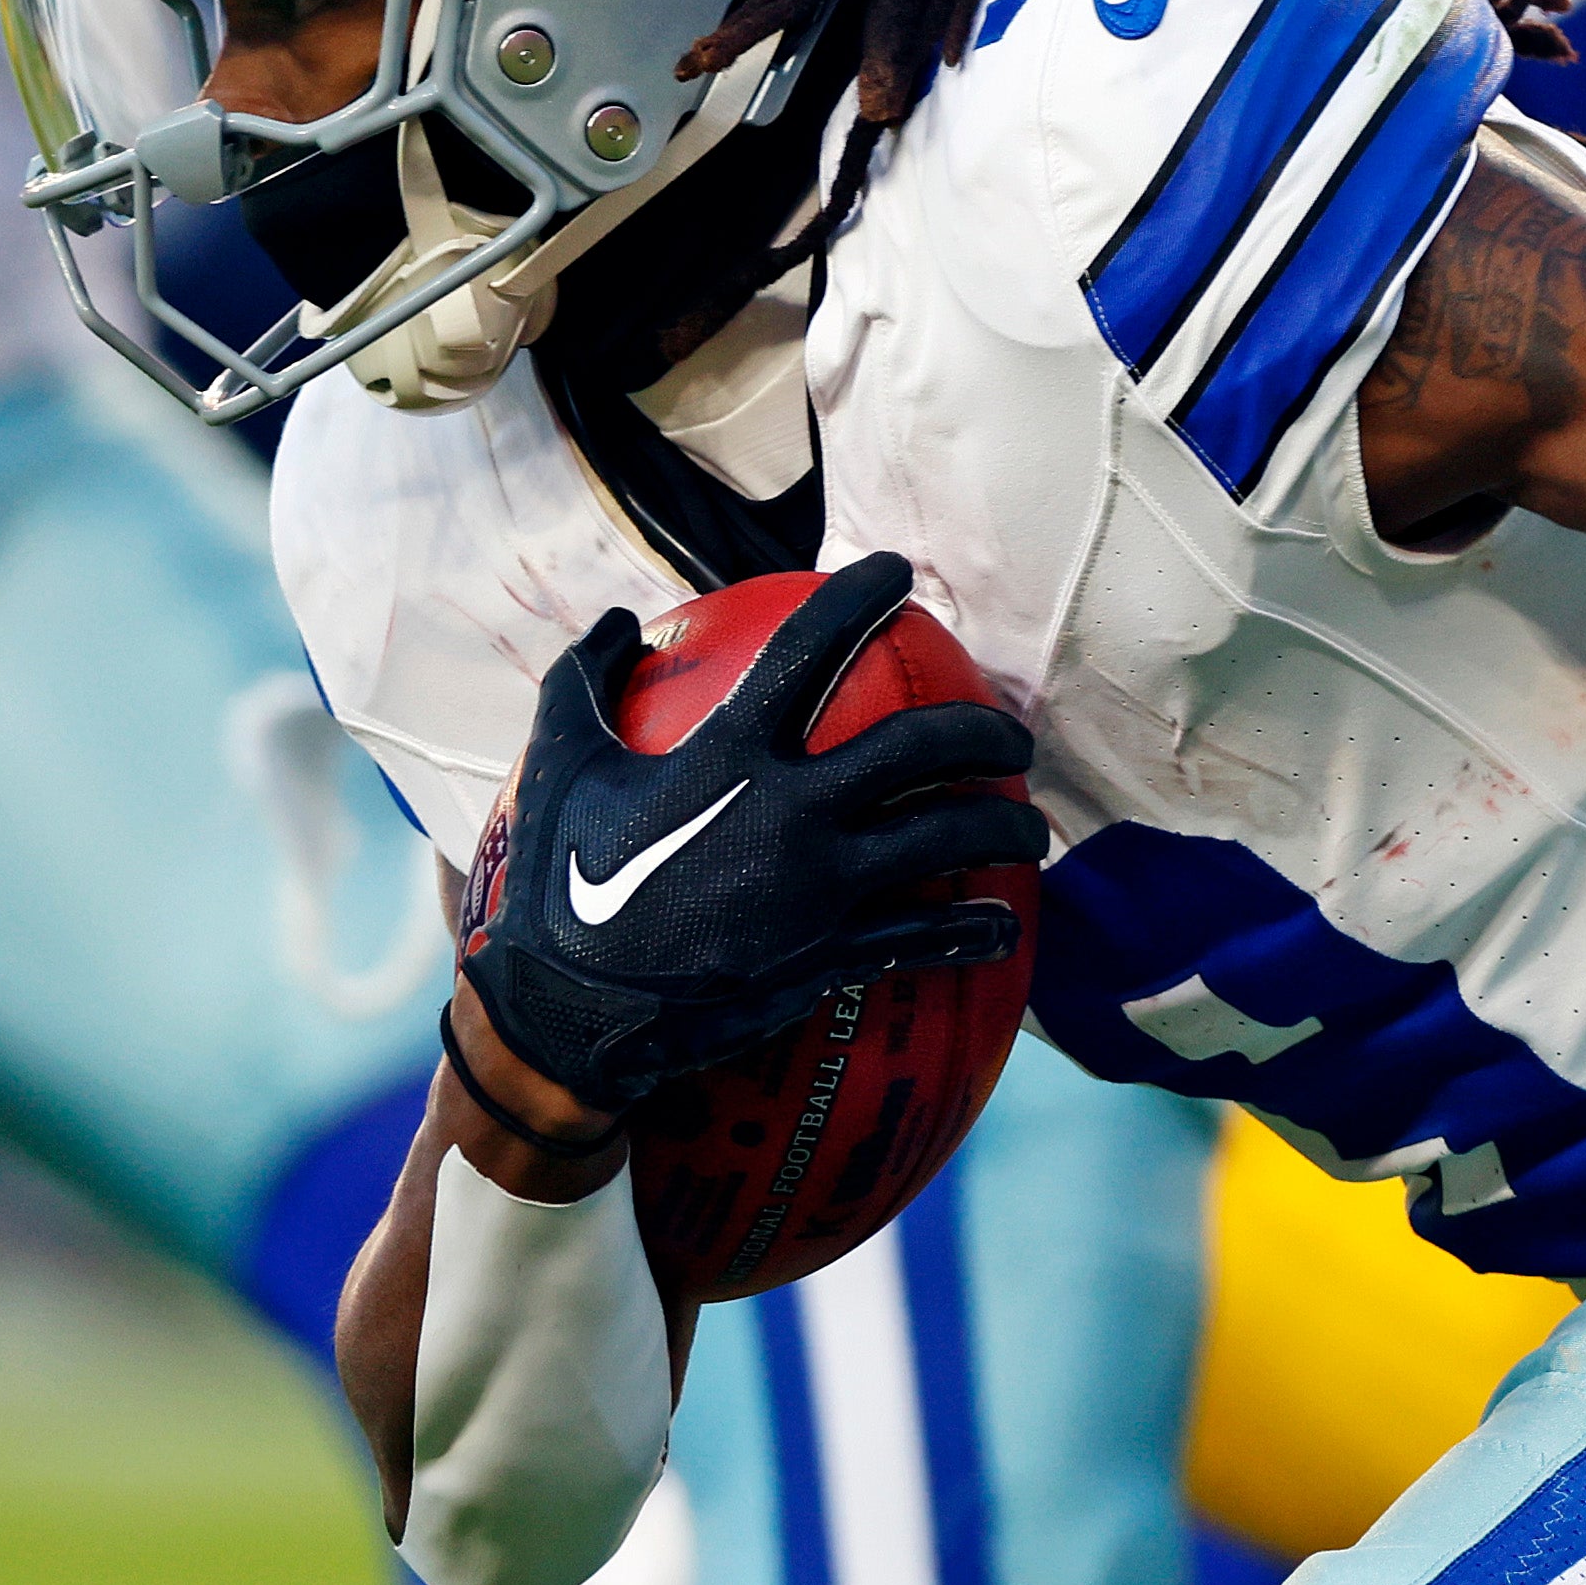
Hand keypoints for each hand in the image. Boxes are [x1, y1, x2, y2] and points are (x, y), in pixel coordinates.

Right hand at [454, 551, 1047, 1121]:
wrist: (571, 1011)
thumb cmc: (560, 884)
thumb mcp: (559, 765)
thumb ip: (586, 681)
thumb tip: (619, 622)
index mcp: (732, 752)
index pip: (812, 648)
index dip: (862, 596)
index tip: (898, 573)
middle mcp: (794, 811)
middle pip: (924, 747)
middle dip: (984, 731)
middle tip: (1009, 737)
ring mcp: (822, 888)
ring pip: (949, 839)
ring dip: (1004, 829)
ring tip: (1026, 831)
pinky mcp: (832, 956)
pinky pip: (927, 937)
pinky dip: (976, 931)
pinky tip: (1005, 928)